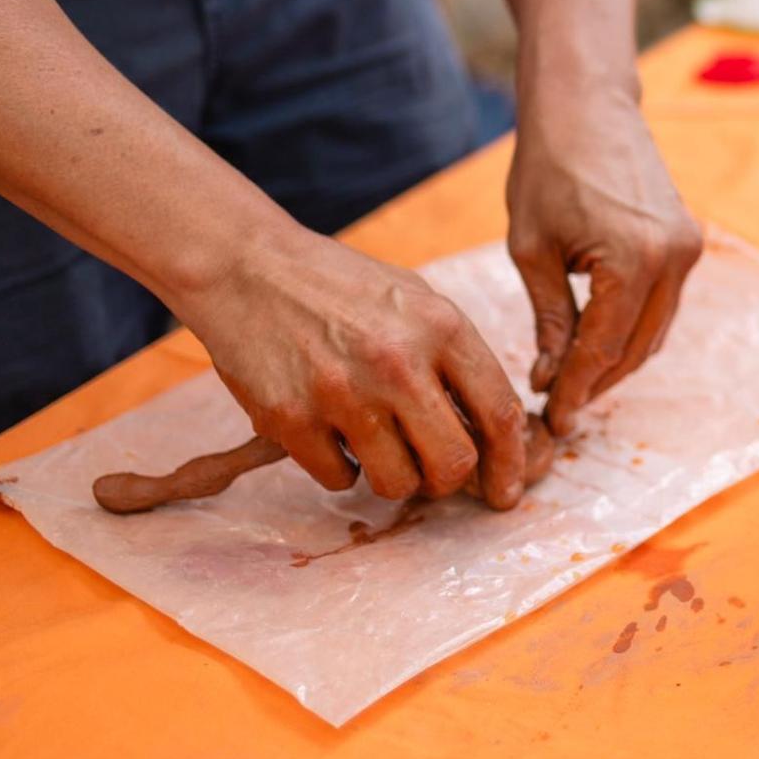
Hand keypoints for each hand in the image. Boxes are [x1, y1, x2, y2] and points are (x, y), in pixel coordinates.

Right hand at [182, 225, 528, 507]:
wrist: (248, 268)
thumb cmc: (342, 288)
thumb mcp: (417, 301)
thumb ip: (456, 360)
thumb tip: (492, 433)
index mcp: (441, 326)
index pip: (500, 412)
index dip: (509, 463)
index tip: (505, 491)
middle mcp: (397, 362)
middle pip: (453, 463)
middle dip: (448, 480)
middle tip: (431, 472)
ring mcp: (342, 393)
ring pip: (397, 483)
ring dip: (394, 476)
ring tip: (376, 441)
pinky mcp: (290, 419)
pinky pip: (338, 480)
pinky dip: (340, 468)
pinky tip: (330, 431)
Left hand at [507, 88, 701, 435]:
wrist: (586, 103)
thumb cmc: (548, 165)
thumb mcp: (531, 248)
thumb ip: (549, 318)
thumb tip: (551, 378)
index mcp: (634, 258)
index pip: (602, 348)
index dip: (575, 391)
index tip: (552, 423)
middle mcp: (675, 257)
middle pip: (636, 348)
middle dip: (597, 384)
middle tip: (558, 409)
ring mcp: (688, 248)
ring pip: (654, 332)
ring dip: (616, 361)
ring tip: (572, 382)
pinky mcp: (688, 240)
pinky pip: (662, 305)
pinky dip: (632, 330)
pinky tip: (597, 343)